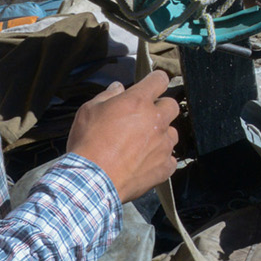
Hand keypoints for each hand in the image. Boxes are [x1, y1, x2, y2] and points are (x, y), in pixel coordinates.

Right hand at [65, 69, 179, 200]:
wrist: (91, 180)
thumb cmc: (88, 144)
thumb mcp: (89, 111)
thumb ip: (107, 96)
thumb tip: (118, 88)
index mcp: (138, 101)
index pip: (159, 80)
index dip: (156, 80)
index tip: (153, 84)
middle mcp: (156, 120)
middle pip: (171, 105)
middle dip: (160, 108)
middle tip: (143, 118)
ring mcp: (163, 144)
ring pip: (172, 133)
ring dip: (161, 135)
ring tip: (142, 144)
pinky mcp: (164, 167)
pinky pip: (170, 159)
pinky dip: (160, 159)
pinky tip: (145, 162)